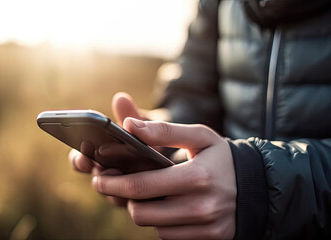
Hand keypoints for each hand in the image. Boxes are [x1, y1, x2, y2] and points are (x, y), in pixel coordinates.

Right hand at [69, 92, 151, 205]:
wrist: (181, 149)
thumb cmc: (154, 135)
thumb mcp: (144, 123)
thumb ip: (132, 115)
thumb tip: (121, 98)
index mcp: (103, 157)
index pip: (82, 161)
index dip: (78, 160)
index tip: (82, 156)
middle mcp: (112, 176)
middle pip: (97, 180)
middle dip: (96, 174)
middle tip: (98, 167)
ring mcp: (128, 191)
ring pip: (115, 194)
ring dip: (116, 185)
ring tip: (118, 172)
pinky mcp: (148, 201)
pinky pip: (140, 203)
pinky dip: (140, 194)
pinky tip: (146, 182)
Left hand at [92, 118, 236, 239]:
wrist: (258, 187)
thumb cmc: (222, 158)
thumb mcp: (200, 136)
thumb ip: (164, 130)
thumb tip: (128, 125)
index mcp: (197, 177)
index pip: (141, 187)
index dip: (113, 183)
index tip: (99, 177)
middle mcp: (201, 207)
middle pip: (141, 213)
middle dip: (121, 198)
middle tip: (112, 185)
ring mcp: (205, 227)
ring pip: (153, 226)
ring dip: (143, 210)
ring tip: (144, 193)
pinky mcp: (208, 239)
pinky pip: (169, 235)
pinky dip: (161, 222)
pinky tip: (165, 206)